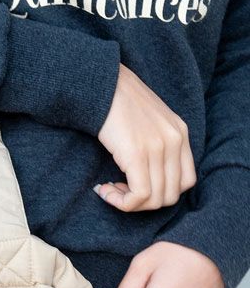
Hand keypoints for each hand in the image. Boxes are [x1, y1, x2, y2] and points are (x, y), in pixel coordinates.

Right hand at [95, 64, 196, 211]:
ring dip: (130, 204)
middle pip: (171, 196)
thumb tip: (147, 177)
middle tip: (120, 191)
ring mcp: (158, 148)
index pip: (186, 182)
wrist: (101, 84)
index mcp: (181, 133)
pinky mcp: (138, 155)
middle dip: (144, 203)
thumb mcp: (150, 122)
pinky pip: (138, 196)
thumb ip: (158, 144)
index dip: (161, 193)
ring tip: (110, 190)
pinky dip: (121, 202)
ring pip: (155, 200)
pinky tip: (104, 190)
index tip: (136, 185)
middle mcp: (174, 141)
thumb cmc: (118, 103)